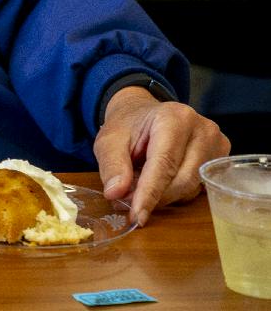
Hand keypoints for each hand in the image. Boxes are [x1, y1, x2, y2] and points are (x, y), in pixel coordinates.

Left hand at [93, 86, 229, 225]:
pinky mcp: (221, 159)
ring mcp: (217, 144)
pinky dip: (176, 192)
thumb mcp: (109, 140)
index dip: (150, 193)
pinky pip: (198, 188)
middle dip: (155, 198)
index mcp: (175, 118)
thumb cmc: (127, 126)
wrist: (143, 113)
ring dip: (164, 196)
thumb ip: (112, 164)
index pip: (165, 164)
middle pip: (183, 179)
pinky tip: (159, 184)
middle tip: (128, 204)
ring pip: (191, 187)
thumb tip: (116, 194)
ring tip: (139, 188)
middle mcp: (203, 130)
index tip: (137, 216)